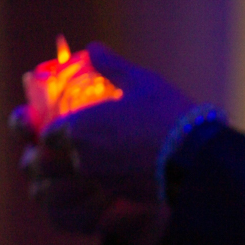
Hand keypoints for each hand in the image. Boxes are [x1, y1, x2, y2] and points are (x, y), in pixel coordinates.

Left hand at [14, 43, 193, 244]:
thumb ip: (112, 66)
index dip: (57, 132)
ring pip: (83, 178)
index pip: (48, 136)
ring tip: (114, 157)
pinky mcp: (121, 196)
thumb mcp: (141, 81)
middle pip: (62, 160)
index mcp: (78, 128)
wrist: (196, 157)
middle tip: (90, 143)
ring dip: (92, 169)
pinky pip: (107, 190)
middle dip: (70, 153)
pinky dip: (113, 180)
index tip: (70, 126)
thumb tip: (93, 48)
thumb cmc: (167, 114)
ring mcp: (102, 181)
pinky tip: (132, 170)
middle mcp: (83, 158)